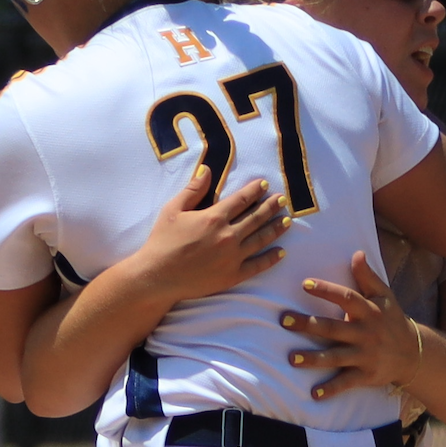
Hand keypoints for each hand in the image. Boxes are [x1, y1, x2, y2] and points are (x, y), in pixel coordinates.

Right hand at [135, 165, 290, 302]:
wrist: (157, 276)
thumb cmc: (162, 241)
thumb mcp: (173, 209)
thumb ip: (193, 189)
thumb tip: (207, 170)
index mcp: (214, 217)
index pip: (241, 200)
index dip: (254, 191)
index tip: (264, 184)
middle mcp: (228, 236)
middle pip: (256, 217)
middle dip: (271, 207)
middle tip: (283, 200)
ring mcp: (233, 257)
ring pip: (261, 239)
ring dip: (276, 228)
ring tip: (288, 221)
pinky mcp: (232, 276)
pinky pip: (257, 265)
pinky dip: (271, 258)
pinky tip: (281, 252)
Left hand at [280, 250, 419, 399]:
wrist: (414, 353)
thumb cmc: (392, 319)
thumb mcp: (385, 295)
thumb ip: (368, 277)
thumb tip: (356, 253)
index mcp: (369, 311)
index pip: (347, 298)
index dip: (327, 291)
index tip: (305, 284)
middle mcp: (366, 333)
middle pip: (333, 328)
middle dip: (308, 325)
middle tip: (283, 320)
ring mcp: (365, 356)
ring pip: (336, 357)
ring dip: (313, 359)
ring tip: (291, 358)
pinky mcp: (366, 376)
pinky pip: (346, 382)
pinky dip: (331, 389)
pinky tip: (314, 394)